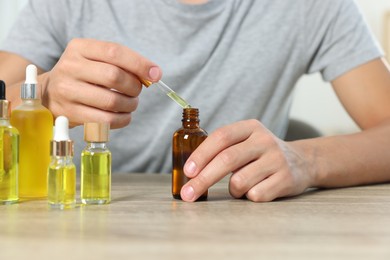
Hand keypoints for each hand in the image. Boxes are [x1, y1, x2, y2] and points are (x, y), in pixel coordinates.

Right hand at [40, 38, 161, 127]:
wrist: (49, 93)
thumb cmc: (82, 74)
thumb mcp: (95, 59)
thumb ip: (122, 63)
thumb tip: (154, 74)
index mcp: (79, 48)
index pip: (114, 52)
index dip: (139, 64)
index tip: (155, 74)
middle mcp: (70, 67)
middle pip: (114, 76)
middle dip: (134, 86)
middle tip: (137, 91)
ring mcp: (67, 91)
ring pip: (111, 101)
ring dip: (130, 104)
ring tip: (130, 103)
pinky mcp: (70, 113)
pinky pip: (105, 120)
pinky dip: (122, 119)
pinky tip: (123, 115)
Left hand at [181, 119, 314, 201]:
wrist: (303, 162)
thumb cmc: (262, 154)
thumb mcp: (246, 141)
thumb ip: (223, 148)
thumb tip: (189, 170)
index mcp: (250, 127)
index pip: (221, 137)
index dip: (201, 154)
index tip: (188, 171)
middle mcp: (264, 140)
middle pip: (227, 159)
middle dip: (203, 179)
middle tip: (188, 195)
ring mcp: (277, 159)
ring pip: (239, 181)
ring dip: (233, 190)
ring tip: (241, 186)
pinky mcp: (286, 179)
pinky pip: (256, 195)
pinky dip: (249, 196)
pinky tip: (258, 188)